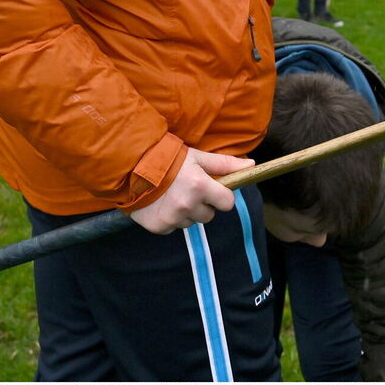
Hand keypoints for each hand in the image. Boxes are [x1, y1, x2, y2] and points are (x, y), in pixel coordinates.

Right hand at [129, 148, 254, 234]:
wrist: (132, 167)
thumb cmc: (169, 159)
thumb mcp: (199, 157)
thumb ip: (225, 164)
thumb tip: (251, 165)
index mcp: (200, 186)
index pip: (227, 203)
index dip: (222, 196)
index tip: (214, 189)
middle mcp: (187, 205)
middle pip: (209, 215)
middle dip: (204, 205)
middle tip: (189, 190)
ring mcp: (172, 218)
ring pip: (191, 222)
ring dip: (187, 212)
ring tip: (174, 195)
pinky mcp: (159, 227)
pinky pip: (174, 228)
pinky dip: (171, 219)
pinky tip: (162, 204)